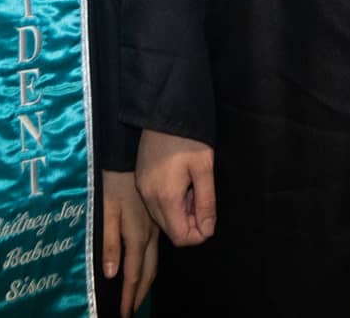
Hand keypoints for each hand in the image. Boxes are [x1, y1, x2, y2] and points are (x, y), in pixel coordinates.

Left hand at [100, 170, 159, 316]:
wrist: (129, 160)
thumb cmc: (114, 185)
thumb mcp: (107, 212)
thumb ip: (110, 243)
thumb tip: (112, 273)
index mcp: (137, 236)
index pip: (133, 273)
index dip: (129, 295)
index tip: (124, 313)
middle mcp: (149, 236)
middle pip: (148, 272)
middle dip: (140, 293)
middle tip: (132, 310)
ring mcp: (154, 228)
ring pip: (154, 262)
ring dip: (146, 281)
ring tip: (138, 295)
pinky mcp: (154, 221)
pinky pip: (155, 251)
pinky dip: (149, 266)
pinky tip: (145, 268)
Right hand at [135, 129, 217, 246]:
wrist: (164, 111)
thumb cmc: (188, 138)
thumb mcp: (204, 169)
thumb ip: (206, 202)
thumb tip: (208, 230)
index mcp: (165, 197)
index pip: (181, 237)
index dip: (199, 234)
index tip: (208, 216)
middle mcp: (149, 197)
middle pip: (171, 231)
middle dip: (190, 223)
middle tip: (201, 198)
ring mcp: (142, 189)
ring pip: (163, 218)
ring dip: (181, 212)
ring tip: (192, 188)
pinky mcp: (141, 180)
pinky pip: (155, 204)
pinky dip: (170, 202)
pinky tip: (181, 183)